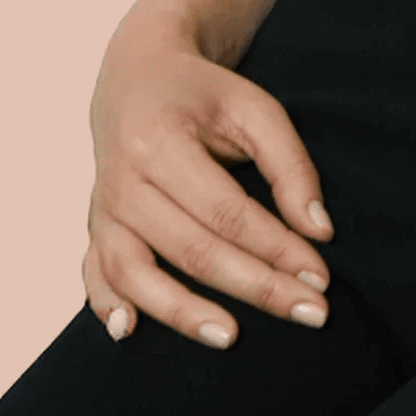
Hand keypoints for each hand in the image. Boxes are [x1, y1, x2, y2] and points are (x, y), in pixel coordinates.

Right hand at [82, 10, 334, 348]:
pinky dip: (107, 306)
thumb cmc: (202, 94)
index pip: (227, 211)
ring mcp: (103, 208)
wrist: (136, 77)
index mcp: (159, 140)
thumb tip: (319, 231)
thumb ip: (289, 165)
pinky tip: (128, 332)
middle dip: (256, 286)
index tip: (320, 278)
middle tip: (310, 315)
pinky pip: (95, 274)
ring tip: (231, 338)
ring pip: (136, 273)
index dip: (276, 248)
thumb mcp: (253, 107)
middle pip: (192, 248)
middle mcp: (123, 179)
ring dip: (183, 313)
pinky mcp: (95, 228)